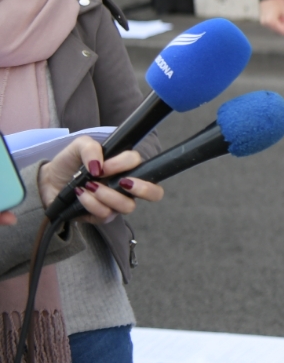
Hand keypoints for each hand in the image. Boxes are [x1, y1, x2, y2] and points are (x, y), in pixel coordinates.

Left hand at [39, 136, 162, 222]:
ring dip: (107, 195)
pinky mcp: (103, 217)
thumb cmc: (69, 163)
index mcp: (127, 168)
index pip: (144, 166)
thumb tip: (99, 165)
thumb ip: (91, 148)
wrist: (48, 182)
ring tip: (89, 186)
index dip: (127, 165)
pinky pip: (106, 214)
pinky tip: (79, 194)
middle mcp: (127, 187)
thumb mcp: (78, 146)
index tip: (105, 165)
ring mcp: (117, 203)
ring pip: (128, 206)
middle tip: (123, 183)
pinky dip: (91, 203)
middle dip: (143, 188)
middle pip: (155, 193)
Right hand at [260, 0, 283, 37]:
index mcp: (271, 22)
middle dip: (283, 24)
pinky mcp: (262, 21)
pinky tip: (275, 14)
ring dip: (279, 23)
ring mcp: (263, 23)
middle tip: (282, 14)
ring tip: (278, 13)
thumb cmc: (279, 1)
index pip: (283, 32)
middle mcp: (265, 24)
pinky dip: (275, 22)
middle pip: (279, 31)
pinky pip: (272, 25)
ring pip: (275, 29)